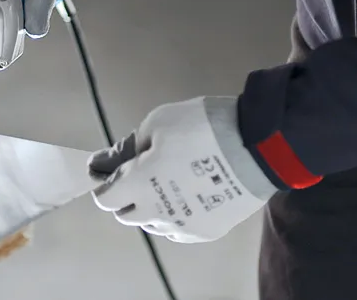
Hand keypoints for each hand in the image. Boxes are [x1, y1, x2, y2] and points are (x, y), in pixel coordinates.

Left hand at [88, 97, 275, 242]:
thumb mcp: (155, 125)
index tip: (112, 169)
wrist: (257, 146)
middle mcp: (155, 213)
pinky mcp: (204, 232)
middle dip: (125, 194)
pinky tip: (186, 195)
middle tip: (142, 171)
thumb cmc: (201, 128)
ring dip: (149, 207)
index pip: (104, 198)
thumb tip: (98, 164)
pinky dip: (172, 216)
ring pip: (151, 224)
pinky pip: (175, 230)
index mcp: (138, 185)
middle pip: (125, 213)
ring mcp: (181, 225)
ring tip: (168, 181)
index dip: (105, 182)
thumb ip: (123, 149)